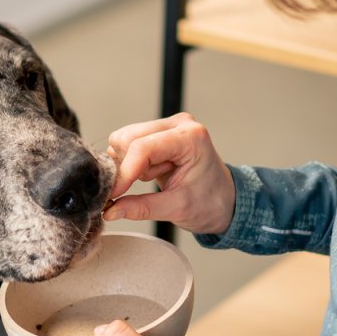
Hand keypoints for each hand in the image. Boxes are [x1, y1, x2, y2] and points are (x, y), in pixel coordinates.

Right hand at [104, 113, 234, 233]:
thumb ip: (142, 208)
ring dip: (129, 164)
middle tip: (144, 186)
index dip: (124, 172)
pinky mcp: (158, 133)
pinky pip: (128, 143)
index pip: (143, 147)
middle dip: (127, 167)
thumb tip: (111, 211)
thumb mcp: (178, 209)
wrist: (225, 200)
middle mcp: (178, 124)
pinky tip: (150, 172)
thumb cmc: (211, 202)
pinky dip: (130, 162)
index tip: (113, 194)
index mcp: (190, 138)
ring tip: (154, 178)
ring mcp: (167, 126)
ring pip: (124, 139)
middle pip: (129, 138)